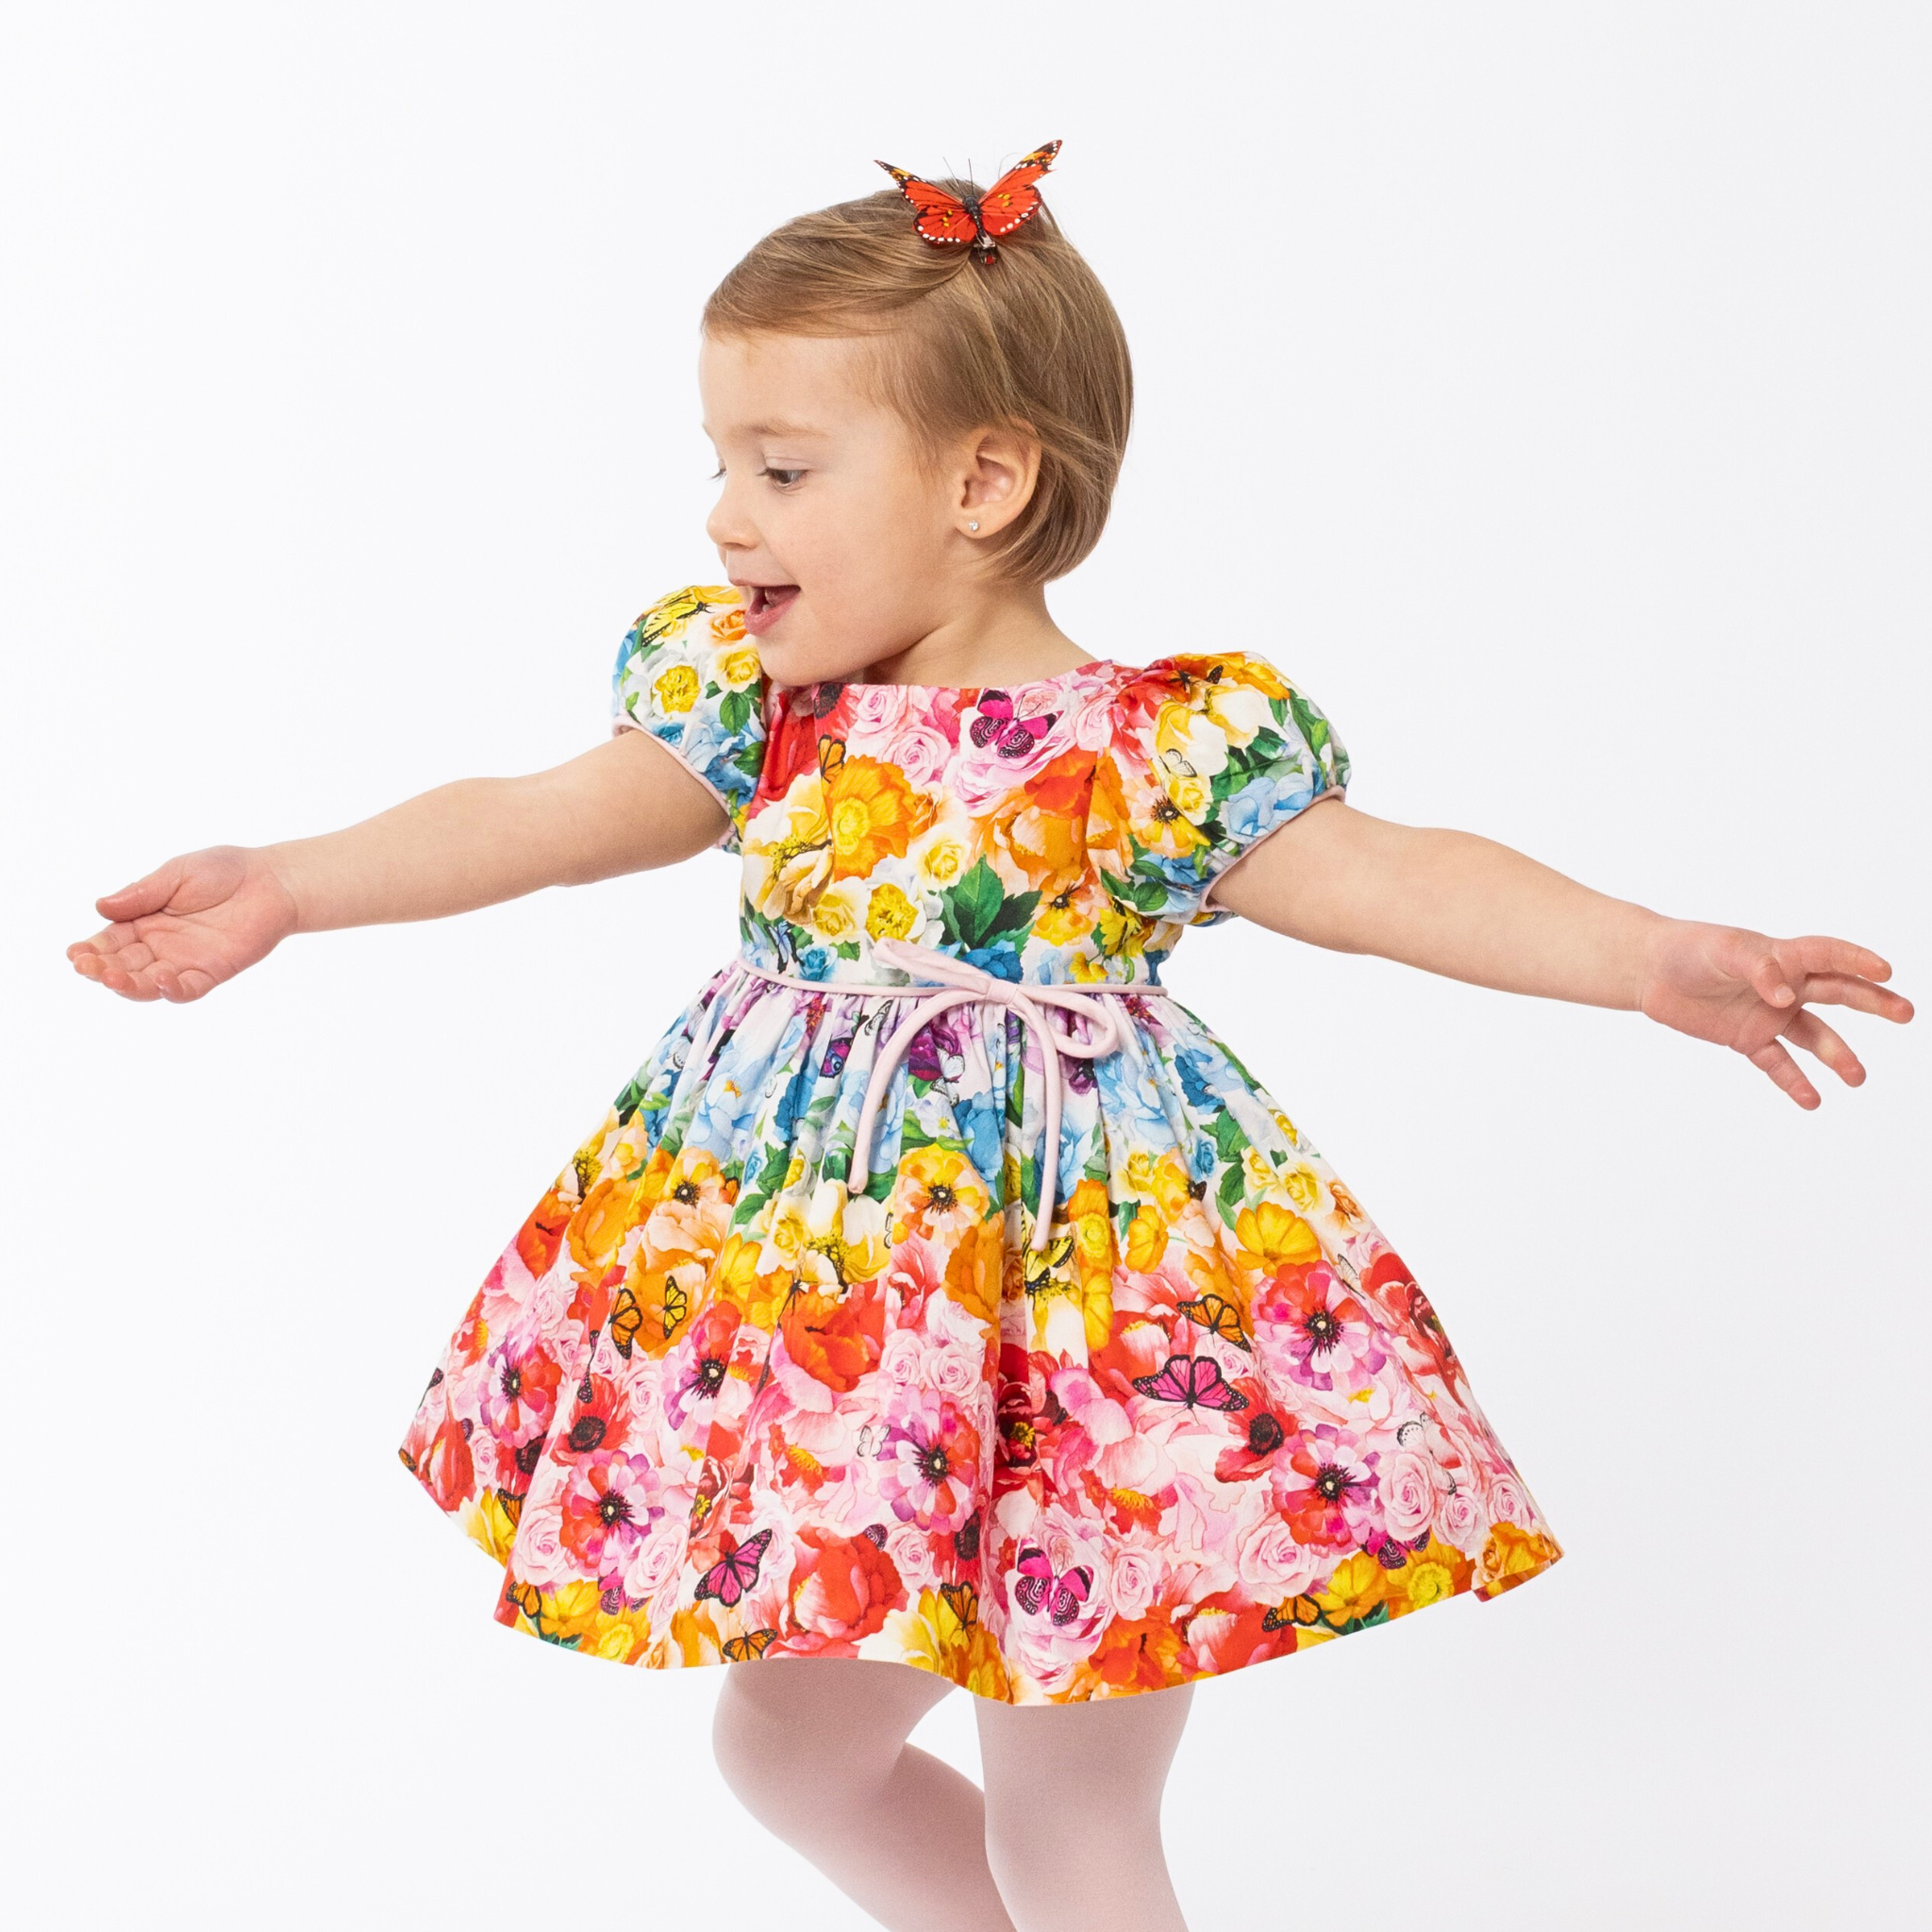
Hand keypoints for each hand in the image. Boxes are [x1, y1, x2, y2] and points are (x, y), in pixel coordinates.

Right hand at [66, 846, 300, 1002]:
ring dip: (128, 985)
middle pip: (123, 965)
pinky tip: (161, 980)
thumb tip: (101, 906)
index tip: (74, 953)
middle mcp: (159, 945)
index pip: (110, 941)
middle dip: (101, 969)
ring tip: (112, 978)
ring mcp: (185, 961)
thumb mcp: (176, 875)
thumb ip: (142, 893)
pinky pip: (187, 989)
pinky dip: (172, 990)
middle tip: (85, 967)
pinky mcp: (212, 971)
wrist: (272, 880)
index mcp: (144, 921)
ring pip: (148, 984)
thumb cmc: (223, 871)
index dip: (90, 949)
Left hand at [1636, 920, 1913, 1107]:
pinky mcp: (1748, 1039)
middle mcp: (1786, 987)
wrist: (1651, 972)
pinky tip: (1813, 1101)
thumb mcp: (1723, 951)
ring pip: (1814, 1037)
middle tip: (1905, 1013)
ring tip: (1858, 1078)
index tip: (1886, 971)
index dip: (1858, 960)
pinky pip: (1778, 1064)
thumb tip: (1786, 999)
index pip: (1830, 955)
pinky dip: (1795, 1082)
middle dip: (1873, 1003)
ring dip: (1838, 1056)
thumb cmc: (1690, 950)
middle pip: (1838, 994)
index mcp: (1783, 955)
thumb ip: (1758, 970)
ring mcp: (1770, 1015)